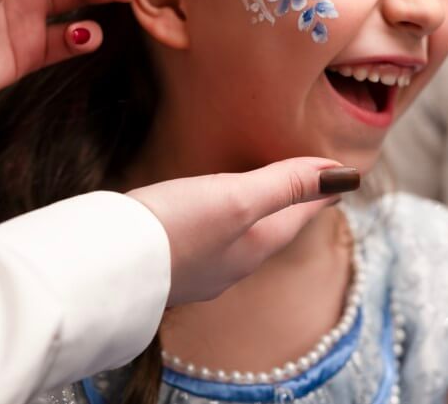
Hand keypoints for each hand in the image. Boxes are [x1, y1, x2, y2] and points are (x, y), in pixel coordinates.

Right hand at [127, 159, 361, 305]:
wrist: (102, 267)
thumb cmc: (172, 229)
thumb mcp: (235, 199)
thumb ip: (285, 186)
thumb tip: (344, 176)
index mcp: (253, 248)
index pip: (297, 216)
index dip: (319, 193)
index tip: (339, 180)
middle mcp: (229, 265)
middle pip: (272, 230)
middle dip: (291, 207)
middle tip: (309, 189)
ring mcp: (196, 270)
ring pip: (238, 239)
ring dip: (256, 217)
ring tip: (264, 201)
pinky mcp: (164, 265)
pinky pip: (206, 242)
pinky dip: (219, 225)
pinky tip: (204, 222)